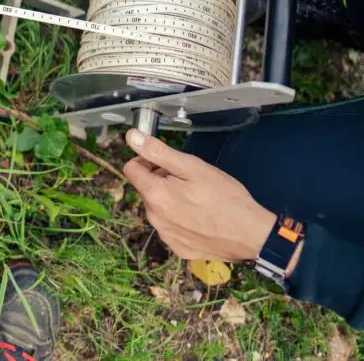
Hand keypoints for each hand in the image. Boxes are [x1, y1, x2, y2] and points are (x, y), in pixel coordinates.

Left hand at [122, 129, 275, 261]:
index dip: (147, 161)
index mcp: (154, 194)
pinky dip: (180, 219)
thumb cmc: (225, 198)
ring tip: (198, 199)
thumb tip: (132, 137)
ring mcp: (165, 234)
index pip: (131, 169)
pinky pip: (170, 227)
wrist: (252, 235)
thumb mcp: (192, 166)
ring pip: (158, 208)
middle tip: (190, 181)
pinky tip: (201, 217)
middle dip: (162, 180)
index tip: (166, 163)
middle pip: (147, 189)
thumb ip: (158, 151)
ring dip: (170, 199)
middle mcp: (153, 217)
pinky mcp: (178, 247)